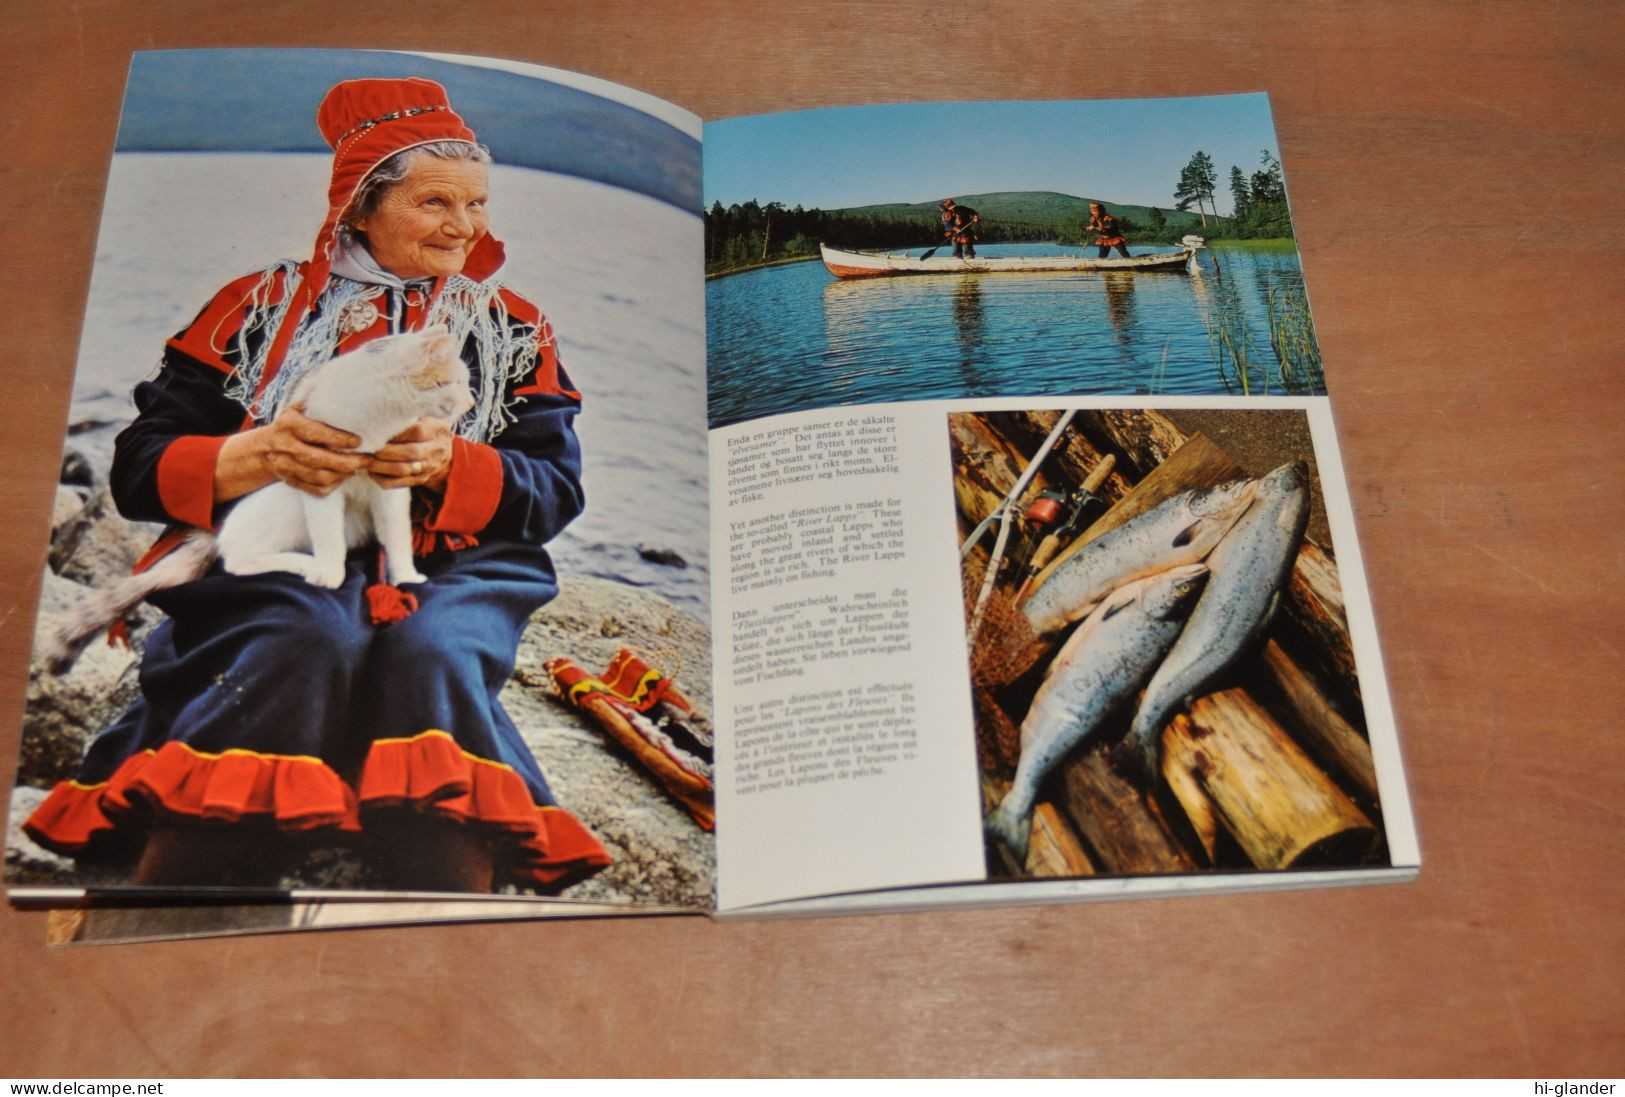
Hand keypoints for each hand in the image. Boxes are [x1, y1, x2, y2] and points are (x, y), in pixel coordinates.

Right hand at [217, 405, 364, 499]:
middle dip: (346, 462)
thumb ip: (315, 396)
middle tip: (368, 459)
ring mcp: (286, 467)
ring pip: (318, 477)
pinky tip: (343, 477)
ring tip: (358, 467)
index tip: (358, 441)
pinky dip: (333, 486)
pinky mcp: (290, 481)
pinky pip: (315, 490)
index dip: (338, 439)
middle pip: (318, 459)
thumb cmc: (292, 423)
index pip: (315, 433)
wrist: (263, 449)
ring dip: (342, 475)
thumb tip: (340, 378)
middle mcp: (285, 446)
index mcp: (289, 424)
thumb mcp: (298, 406)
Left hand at [367, 417, 453, 491]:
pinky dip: (382, 478)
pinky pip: (398, 483)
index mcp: (437, 430)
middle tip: (366, 445)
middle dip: (385, 450)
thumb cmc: (428, 429)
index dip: (396, 432)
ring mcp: (428, 467)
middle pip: (410, 452)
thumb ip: (410, 414)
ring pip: (402, 469)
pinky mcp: (419, 480)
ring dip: (380, 465)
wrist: (445, 453)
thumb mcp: (426, 417)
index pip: (417, 431)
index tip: (377, 429)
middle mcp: (435, 450)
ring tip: (365, 459)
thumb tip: (381, 409)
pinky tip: (371, 471)